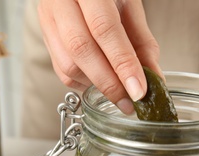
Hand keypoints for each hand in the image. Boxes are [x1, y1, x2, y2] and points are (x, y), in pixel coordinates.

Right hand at [38, 0, 161, 113]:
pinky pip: (61, 70)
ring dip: (96, 85)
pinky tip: (99, 82)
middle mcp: (61, 2)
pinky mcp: (45, 37)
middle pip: (81, 50)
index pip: (104, 29)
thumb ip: (141, 41)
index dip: (123, 64)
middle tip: (129, 102)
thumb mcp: (130, 6)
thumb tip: (153, 78)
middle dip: (109, 83)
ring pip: (68, 64)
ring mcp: (48, 20)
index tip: (138, 91)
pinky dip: (83, 83)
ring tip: (118, 91)